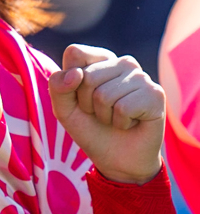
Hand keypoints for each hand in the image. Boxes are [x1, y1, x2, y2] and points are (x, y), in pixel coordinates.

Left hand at [48, 45, 164, 183]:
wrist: (118, 160)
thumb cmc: (91, 129)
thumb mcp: (64, 109)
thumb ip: (58, 86)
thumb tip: (77, 73)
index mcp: (101, 59)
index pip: (75, 53)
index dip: (70, 83)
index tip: (82, 99)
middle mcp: (123, 62)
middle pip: (88, 76)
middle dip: (87, 103)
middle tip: (102, 113)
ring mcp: (141, 76)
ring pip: (105, 94)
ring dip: (105, 115)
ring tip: (117, 118)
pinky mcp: (155, 94)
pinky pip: (124, 108)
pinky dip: (121, 123)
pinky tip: (131, 123)